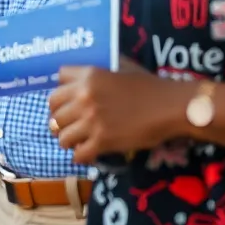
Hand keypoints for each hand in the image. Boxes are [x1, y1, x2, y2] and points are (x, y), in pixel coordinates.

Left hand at [48, 64, 181, 164]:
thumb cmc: (149, 86)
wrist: (171, 107)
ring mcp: (91, 120)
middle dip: (59, 117)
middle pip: (54, 109)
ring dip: (67, 138)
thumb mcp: (118, 69)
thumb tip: (83, 79)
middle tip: (67, 123)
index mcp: (88, 75)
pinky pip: (78, 153)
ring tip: (75, 140)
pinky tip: (87, 153)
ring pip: (61, 134)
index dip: (63, 88)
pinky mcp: (102, 141)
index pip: (58, 79)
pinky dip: (81, 155)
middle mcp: (84, 96)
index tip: (68, 98)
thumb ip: (97, 74)